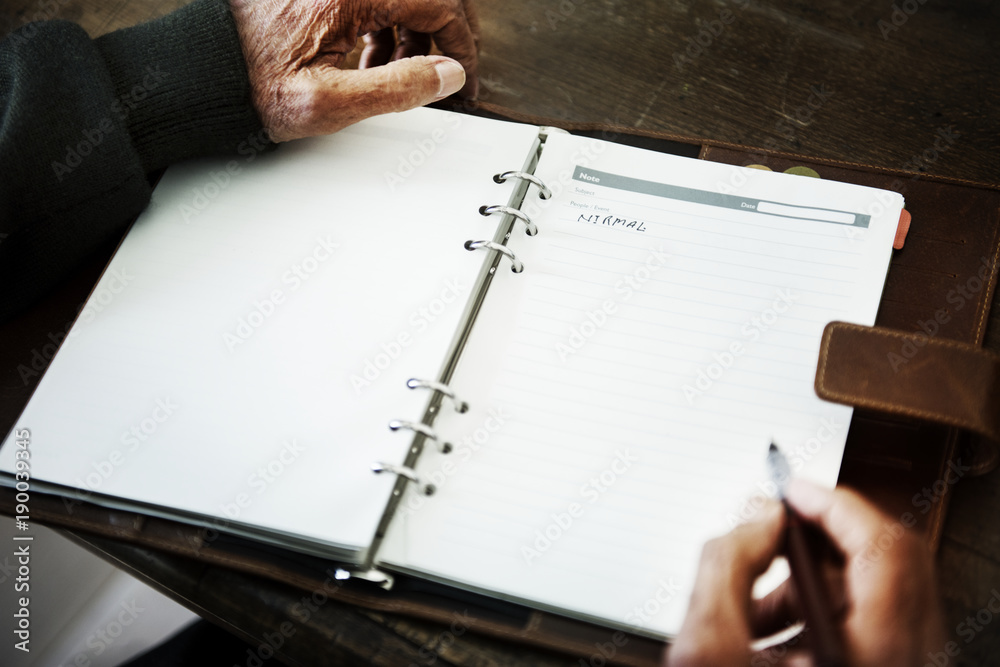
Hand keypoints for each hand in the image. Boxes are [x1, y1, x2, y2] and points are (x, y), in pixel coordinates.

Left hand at [229, 0, 478, 141]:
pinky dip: (383, 24)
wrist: (201, 73)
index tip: (462, 74)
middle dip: (438, 34)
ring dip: (408, 32)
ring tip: (390, 74)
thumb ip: (398, 88)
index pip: (437, 3)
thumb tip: (446, 74)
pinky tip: (367, 59)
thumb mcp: (330, 103)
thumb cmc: (249, 86)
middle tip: (441, 72)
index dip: (460, 44)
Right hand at [666, 481, 945, 665]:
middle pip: (892, 567)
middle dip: (825, 536)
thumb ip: (725, 565)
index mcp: (871, 659)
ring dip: (818, 578)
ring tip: (760, 592)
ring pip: (883, 597)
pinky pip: (874, 628)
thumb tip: (756, 517)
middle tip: (779, 523)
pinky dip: (824, 612)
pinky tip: (772, 627)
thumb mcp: (706, 649)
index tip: (793, 489)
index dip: (834, 504)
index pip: (883, 550)